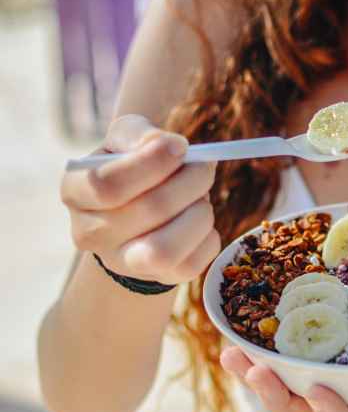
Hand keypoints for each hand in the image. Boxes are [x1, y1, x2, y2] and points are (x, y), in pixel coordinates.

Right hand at [61, 114, 218, 284]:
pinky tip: (199, 221)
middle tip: (204, 167)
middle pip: (150, 209)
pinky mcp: (158, 278)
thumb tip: (167, 145)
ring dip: (199, 214)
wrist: (138, 213)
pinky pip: (193, 264)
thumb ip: (138, 133)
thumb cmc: (132, 167)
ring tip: (201, 198)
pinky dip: (208, 237)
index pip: (107, 185)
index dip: (153, 162)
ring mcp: (122, 262)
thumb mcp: (125, 139)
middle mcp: (89, 233)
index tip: (181, 146)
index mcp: (75, 190)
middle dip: (191, 180)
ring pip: (165, 250)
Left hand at [220, 340, 347, 411]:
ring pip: (291, 380)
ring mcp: (340, 363)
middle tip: (255, 371)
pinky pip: (294, 342)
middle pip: (307, 411)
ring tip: (231, 350)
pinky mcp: (333, 333)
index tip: (322, 390)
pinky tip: (248, 316)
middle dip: (278, 398)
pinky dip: (270, 334)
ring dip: (258, 369)